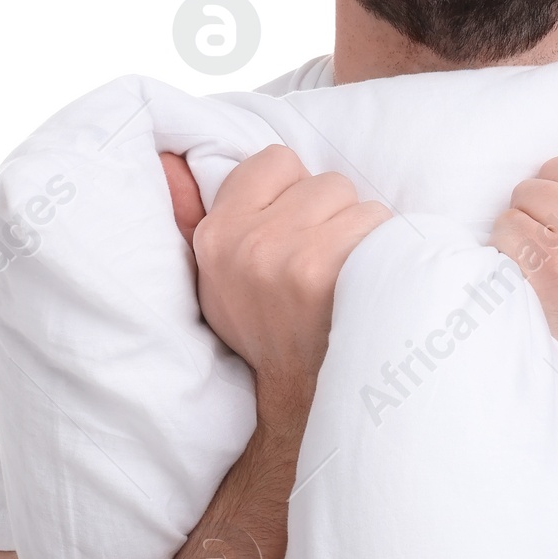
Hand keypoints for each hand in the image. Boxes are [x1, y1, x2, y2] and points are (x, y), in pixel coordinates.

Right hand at [160, 146, 390, 425]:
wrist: (303, 399)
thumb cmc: (269, 334)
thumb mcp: (218, 280)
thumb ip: (196, 216)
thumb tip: (168, 159)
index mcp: (218, 236)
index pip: (276, 161)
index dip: (297, 192)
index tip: (302, 229)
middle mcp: (248, 242)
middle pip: (326, 183)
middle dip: (337, 218)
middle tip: (331, 265)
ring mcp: (288, 256)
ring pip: (360, 205)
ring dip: (368, 236)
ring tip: (353, 277)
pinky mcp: (326, 271)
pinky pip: (382, 227)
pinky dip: (389, 252)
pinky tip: (372, 285)